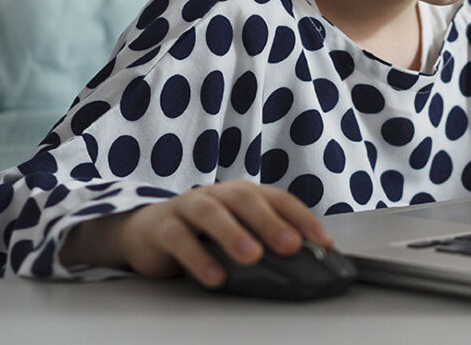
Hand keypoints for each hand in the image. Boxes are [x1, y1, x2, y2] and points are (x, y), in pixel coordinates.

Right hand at [59, 180, 331, 287]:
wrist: (146, 231)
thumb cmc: (203, 233)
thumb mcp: (236, 233)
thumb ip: (263, 242)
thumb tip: (306, 263)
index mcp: (244, 193)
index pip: (279, 199)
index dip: (303, 218)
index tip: (324, 243)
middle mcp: (219, 194)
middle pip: (246, 200)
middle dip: (270, 222)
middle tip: (290, 246)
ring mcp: (189, 206)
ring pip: (211, 213)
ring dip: (233, 233)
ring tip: (252, 256)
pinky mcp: (162, 227)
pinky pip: (180, 238)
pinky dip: (198, 257)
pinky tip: (214, 277)